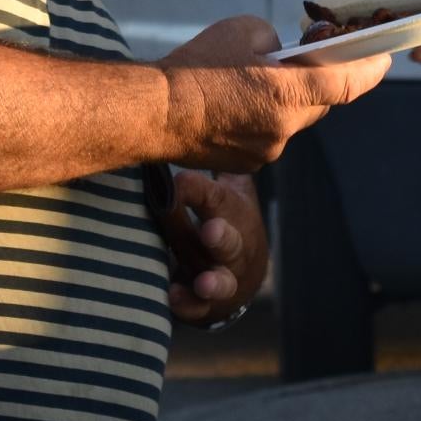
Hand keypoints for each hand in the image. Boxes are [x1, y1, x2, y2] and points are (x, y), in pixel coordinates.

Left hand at [156, 168, 267, 323]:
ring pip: (222, 279)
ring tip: (205, 281)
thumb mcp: (230, 190)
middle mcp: (231, 244)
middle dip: (221, 236)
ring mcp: (223, 276)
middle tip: (210, 231)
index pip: (217, 199)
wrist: (247, 272)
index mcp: (229, 212)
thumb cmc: (228, 219)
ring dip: (214, 280)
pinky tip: (174, 298)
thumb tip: (211, 111)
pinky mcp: (209, 304)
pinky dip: (188, 305)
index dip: (200, 194)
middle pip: (230, 240)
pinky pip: (199, 309)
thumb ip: (220, 161)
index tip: (179, 183)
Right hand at [162, 19, 390, 172]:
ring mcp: (268, 150)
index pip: (347, 84)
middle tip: (310, 60)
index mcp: (288, 93)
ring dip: (286, 102)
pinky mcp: (249, 164)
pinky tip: (236, 105)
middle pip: (320, 102)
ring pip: (293, 121)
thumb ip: (276, 43)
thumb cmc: (195, 67)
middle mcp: (285, 128)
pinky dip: (264, 119)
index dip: (370, 70)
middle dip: (320, 81)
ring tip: (256, 82)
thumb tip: (282, 55)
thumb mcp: (243, 30)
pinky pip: (270, 136)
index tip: (383, 58)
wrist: (153, 113)